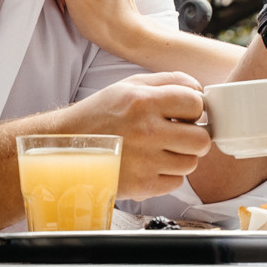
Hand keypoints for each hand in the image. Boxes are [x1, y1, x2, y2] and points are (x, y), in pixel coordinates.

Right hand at [57, 70, 209, 199]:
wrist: (66, 148)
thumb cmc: (99, 116)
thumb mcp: (129, 85)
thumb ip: (168, 81)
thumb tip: (200, 89)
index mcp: (143, 101)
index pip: (196, 103)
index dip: (194, 108)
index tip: (185, 113)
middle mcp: (146, 132)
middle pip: (201, 139)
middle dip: (194, 136)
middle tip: (179, 135)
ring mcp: (145, 162)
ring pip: (191, 163)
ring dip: (180, 157)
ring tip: (159, 150)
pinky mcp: (142, 186)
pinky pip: (176, 182)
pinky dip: (167, 175)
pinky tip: (150, 164)